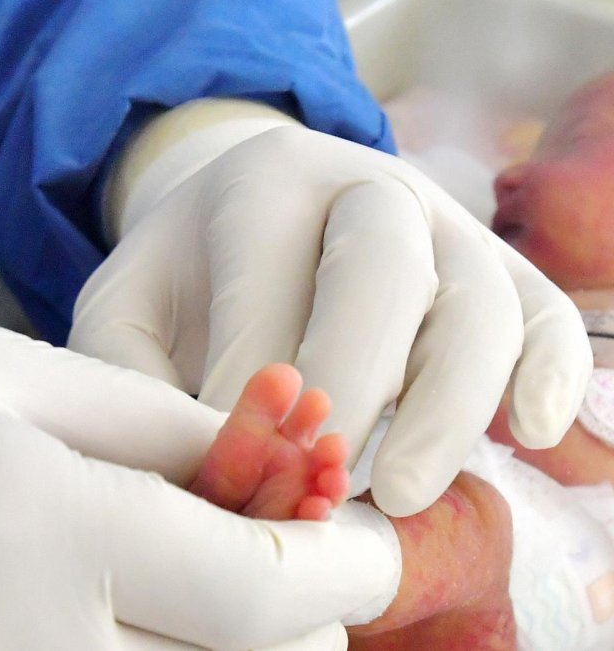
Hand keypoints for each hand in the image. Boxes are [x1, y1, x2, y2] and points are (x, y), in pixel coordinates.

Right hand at [0, 309, 396, 648]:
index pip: (260, 587)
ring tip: (192, 599)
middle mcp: (11, 648)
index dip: (341, 565)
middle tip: (274, 567)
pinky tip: (103, 631)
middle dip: (293, 629)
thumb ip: (147, 428)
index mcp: (33, 520)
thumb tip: (267, 475)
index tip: (365, 538)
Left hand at [70, 101, 591, 516]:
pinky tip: (531, 436)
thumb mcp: (122, 303)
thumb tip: (177, 459)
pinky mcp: (500, 273)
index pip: (266, 264)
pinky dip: (551, 373)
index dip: (251, 362)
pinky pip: (545, 315)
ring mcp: (448, 228)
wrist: (253, 215)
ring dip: (449, 404)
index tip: (231, 452)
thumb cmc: (183, 277)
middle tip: (323, 474)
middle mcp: (368, 188)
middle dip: (355, 377)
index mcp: (266, 180)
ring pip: (478, 303)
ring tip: (399, 493)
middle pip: (384, 270)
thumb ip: (124, 368)